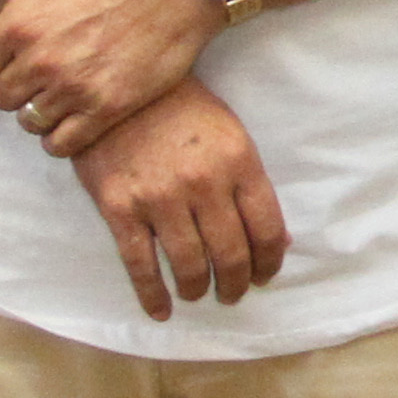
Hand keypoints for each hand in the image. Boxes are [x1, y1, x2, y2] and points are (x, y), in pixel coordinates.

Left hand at [0, 0, 225, 158]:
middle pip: (1, 98)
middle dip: (16, 84)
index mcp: (18, 22)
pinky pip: (64, 145)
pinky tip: (78, 112)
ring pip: (30, 122)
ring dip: (40, 110)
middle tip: (43, 68)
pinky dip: (64, 135)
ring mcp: (77, 87)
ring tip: (63, 88)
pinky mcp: (110, 108)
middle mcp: (42, 59)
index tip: (16, 50)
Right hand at [77, 84, 291, 320]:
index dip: (269, 263)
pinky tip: (160, 309)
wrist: (119, 88)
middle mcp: (203, 183)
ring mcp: (160, 197)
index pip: (266, 230)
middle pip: (231, 254)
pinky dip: (152, 295)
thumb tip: (279, 242)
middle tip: (231, 294)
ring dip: (197, 290)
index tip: (264, 276)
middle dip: (235, 285)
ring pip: (189, 265)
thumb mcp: (230, 135)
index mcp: (239, 162)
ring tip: (197, 294)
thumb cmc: (182, 109)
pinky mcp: (120, 207)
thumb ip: (252, 187)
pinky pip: (140, 264)